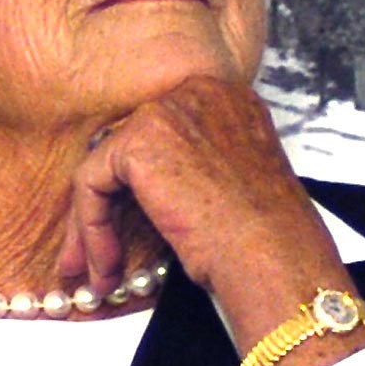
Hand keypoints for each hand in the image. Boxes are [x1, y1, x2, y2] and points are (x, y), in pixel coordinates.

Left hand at [57, 75, 364, 365]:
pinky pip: (92, 184)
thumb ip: (199, 160)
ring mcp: (165, 112)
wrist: (272, 252)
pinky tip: (107, 266)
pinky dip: (92, 229)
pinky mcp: (138, 142)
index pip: (160, 129)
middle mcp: (195, 92)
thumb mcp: (237, 177)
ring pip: (105, 167)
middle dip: (107, 203)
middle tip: (95, 251)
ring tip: (98, 274)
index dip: (139, 183)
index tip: (131, 221)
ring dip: (94, 226)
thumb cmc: (266, 232)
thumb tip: (155, 184)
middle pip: (129, 144)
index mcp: (225, 96)